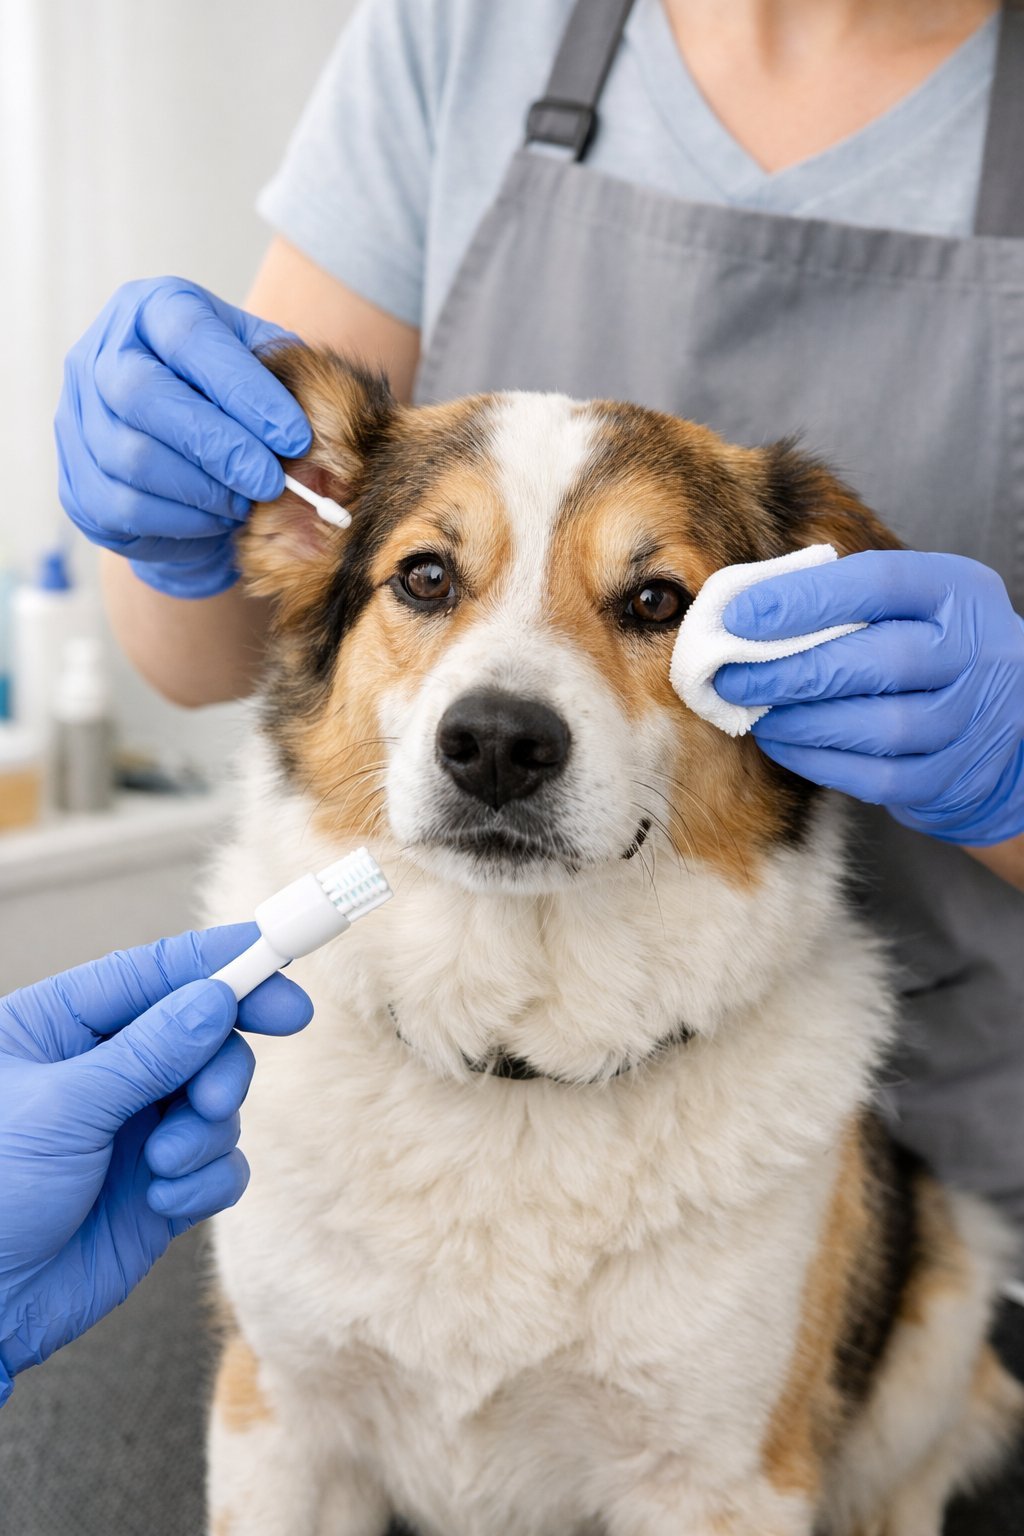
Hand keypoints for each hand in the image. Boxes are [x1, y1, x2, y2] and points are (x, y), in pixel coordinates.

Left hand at [0, 926, 311, 1399]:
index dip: (222, 963)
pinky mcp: (162, 1184)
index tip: (280, 960)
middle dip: (219, 1065)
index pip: (154, 973)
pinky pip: (221, 1163)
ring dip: (204, 1133)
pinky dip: (206, 1180)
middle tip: (212, 1100)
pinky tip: (162, 1202)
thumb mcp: (62, 1110)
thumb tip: (218, 998)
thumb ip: (149, 1052)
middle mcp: (103, 1069)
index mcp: (59, 1026)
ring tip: (162, 1167)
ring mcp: (135, 1127)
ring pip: (218, 1099)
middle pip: (203, 1032)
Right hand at [55, 277, 311, 596]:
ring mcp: (78, 418)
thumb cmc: (232, 400)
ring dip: (203, 490)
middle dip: (219, 446)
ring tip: (246, 502)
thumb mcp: (263, 369)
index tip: (295, 436)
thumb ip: (285, 376)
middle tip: (271, 482)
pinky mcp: (76, 480)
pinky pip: (124, 507)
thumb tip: (316, 412)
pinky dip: (181, 520)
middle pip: (143, 395)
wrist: (187, 452)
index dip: (244, 389)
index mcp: (151, 310)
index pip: (190, 336)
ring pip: (132, 458)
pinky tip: (216, 518)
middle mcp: (101, 355)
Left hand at [714, 551, 1023, 845]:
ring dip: (802, 721)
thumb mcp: (905, 602)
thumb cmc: (923, 645)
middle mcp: (973, 652)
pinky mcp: (950, 776)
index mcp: (955, 591)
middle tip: (731, 676)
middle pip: (880, 661)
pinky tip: (782, 743)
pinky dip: (818, 761)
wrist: (998, 720)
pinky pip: (878, 777)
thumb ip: (841, 596)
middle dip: (791, 671)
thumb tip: (742, 608)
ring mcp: (968, 719)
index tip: (739, 615)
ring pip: (880, 727)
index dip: (803, 599)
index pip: (879, 583)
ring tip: (754, 713)